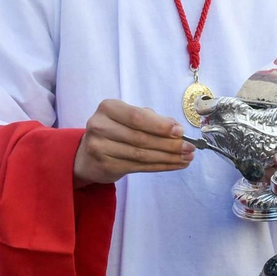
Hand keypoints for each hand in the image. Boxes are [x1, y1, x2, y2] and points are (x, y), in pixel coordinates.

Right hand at [73, 99, 193, 185]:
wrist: (87, 156)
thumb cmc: (114, 131)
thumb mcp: (128, 118)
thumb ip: (152, 119)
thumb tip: (177, 128)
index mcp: (108, 108)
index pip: (137, 117)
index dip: (160, 125)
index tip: (180, 131)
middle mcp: (100, 126)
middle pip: (141, 138)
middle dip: (170, 144)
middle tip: (190, 147)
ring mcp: (100, 148)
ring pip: (142, 155)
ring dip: (168, 157)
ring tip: (187, 157)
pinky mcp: (105, 166)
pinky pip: (139, 167)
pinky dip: (160, 166)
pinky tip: (175, 164)